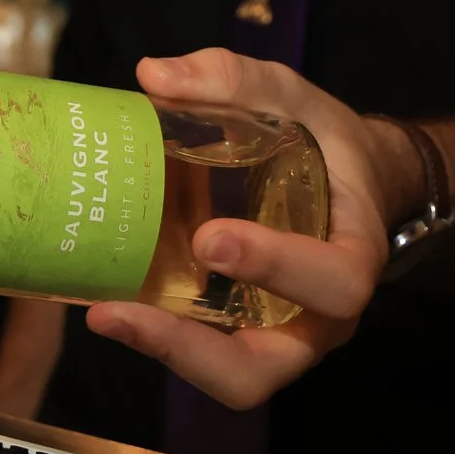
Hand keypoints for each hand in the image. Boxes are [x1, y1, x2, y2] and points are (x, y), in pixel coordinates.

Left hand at [83, 49, 414, 408]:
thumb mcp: (291, 95)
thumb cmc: (323, 141)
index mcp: (353, 254)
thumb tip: (153, 76)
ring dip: (164, 352)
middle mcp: (318, 314)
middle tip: (125, 308)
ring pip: (230, 377)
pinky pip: (203, 352)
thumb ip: (232, 78)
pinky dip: (157, 336)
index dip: (277, 267)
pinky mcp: (239, 332)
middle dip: (193, 349)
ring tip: (102, 314)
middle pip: (267, 368)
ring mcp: (277, 333)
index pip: (335, 283)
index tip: (211, 238)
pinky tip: (101, 300)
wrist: (347, 178)